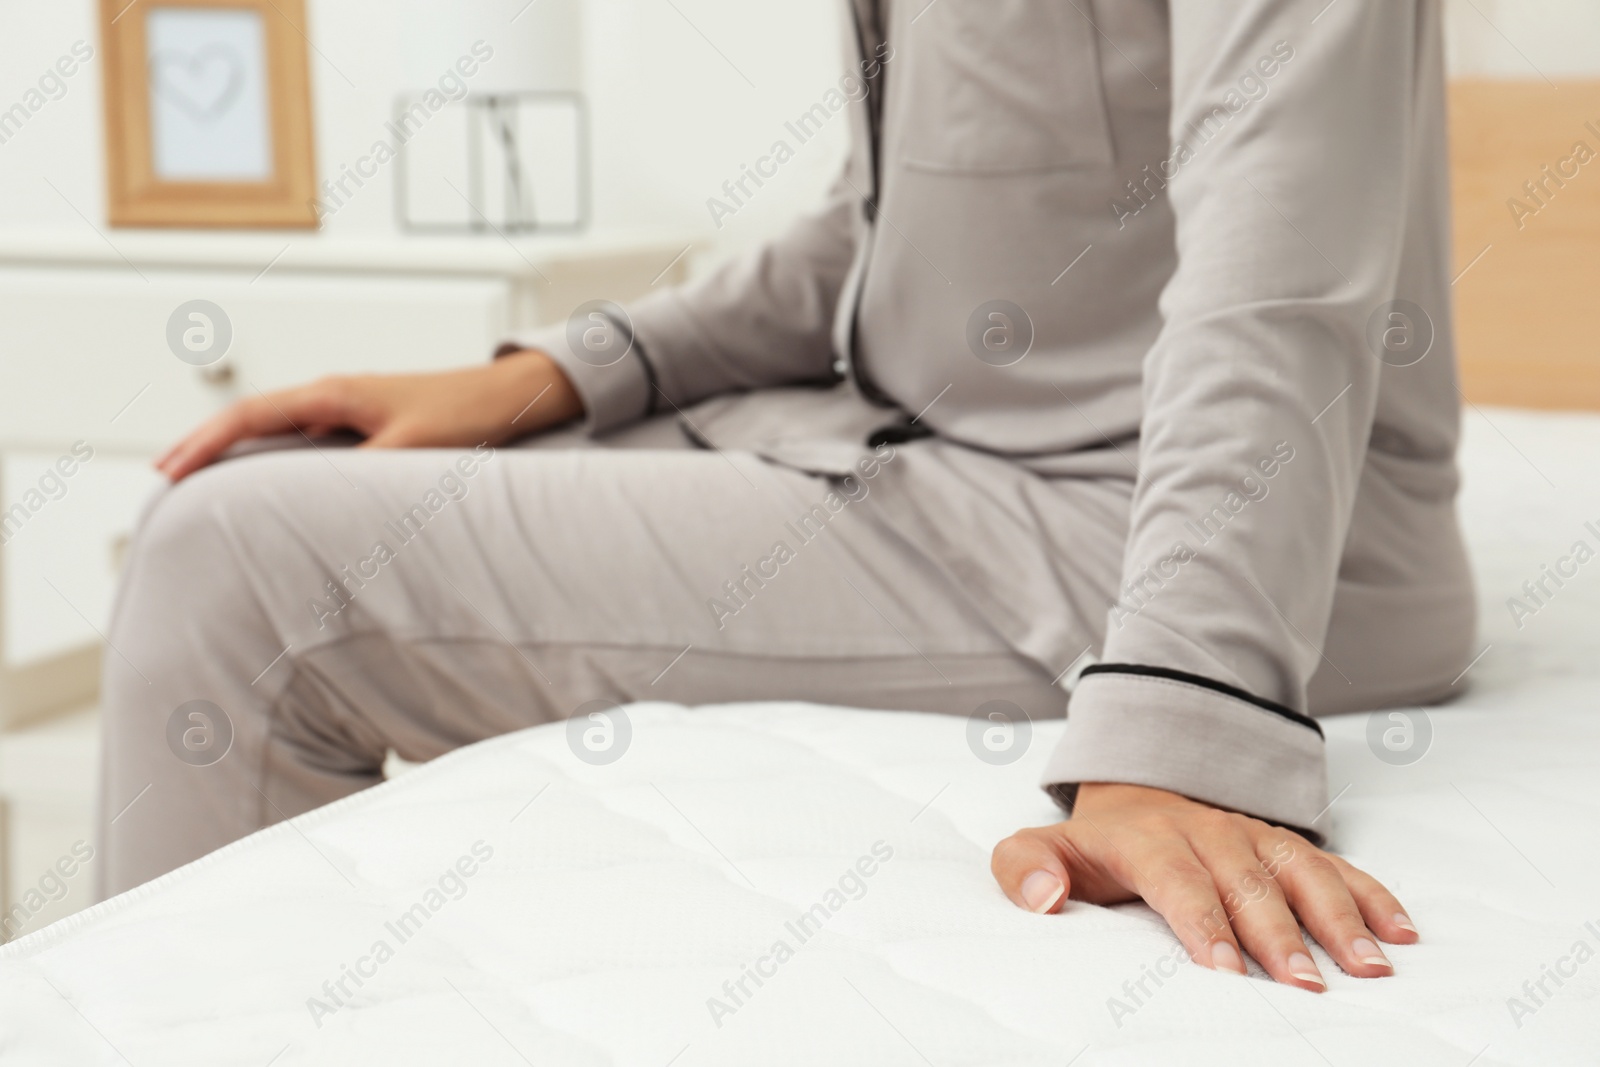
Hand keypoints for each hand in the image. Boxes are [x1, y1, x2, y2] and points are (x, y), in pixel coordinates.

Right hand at [155, 349, 581, 480]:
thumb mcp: (412, 448)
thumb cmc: (465, 415)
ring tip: (200, 478)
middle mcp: (334, 396)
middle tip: (165, 477)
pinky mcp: (365, 423)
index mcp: (335, 394)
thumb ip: (366, 471)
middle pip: (252, 418)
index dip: (205, 442)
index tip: (170, 469)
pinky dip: (274, 456)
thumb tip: (320, 499)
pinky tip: (268, 479)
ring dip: (237, 451)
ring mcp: (348, 409)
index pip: (251, 415)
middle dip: (205, 444)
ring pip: (276, 428)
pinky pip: (304, 439)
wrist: (506, 397)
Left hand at [991, 783, 1416, 990]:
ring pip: (1302, 870)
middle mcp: (1210, 832)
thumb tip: (1044, 899)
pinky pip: (1336, 865)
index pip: (1179, 880)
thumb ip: (1023, 868)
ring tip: (1368, 966)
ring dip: (1338, 917)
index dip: (1202, 922)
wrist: (1137, 790)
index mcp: (1149, 838)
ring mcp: (1255, 837)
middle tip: (1306, 984)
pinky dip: (1372, 895)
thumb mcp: (1038, 846)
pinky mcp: (1286, 846)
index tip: (1224, 969)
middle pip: (1250, 882)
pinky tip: (1401, 932)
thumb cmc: (1092, 843)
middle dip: (1279, 933)